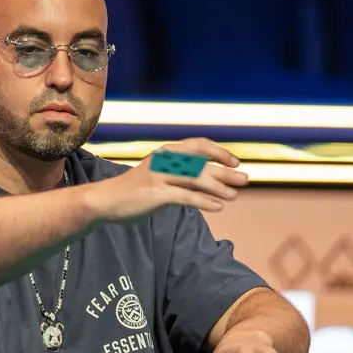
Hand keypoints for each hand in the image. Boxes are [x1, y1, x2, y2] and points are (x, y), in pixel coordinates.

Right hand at [89, 137, 247, 222]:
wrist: (106, 200)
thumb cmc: (136, 189)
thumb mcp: (159, 174)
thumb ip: (180, 173)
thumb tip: (210, 178)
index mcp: (166, 152)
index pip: (199, 145)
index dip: (219, 152)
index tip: (235, 163)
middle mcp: (164, 160)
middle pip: (202, 163)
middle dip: (226, 171)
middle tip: (246, 179)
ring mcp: (159, 177)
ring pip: (196, 179)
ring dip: (219, 187)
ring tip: (234, 196)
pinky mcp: (156, 194)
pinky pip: (185, 196)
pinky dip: (204, 201)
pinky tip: (217, 207)